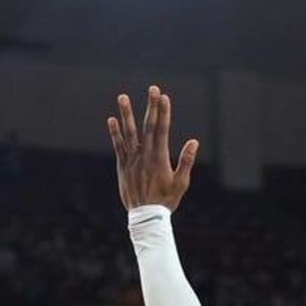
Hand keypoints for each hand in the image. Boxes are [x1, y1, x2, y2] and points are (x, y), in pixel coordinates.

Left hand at [106, 85, 198, 212]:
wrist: (145, 217)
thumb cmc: (166, 200)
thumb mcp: (181, 183)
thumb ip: (186, 161)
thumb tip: (194, 142)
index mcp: (160, 158)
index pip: (162, 130)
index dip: (164, 113)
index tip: (165, 97)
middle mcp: (144, 156)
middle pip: (148, 126)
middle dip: (151, 106)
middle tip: (153, 88)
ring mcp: (131, 160)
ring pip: (129, 133)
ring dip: (126, 114)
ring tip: (123, 96)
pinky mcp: (122, 166)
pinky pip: (118, 146)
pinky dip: (115, 133)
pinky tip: (112, 120)